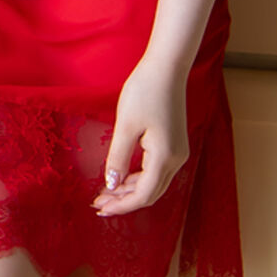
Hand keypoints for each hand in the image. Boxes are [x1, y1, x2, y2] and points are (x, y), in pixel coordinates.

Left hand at [92, 56, 189, 216]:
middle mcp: (176, 160)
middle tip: (98, 203)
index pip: (142, 195)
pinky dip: (138, 178)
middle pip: (150, 194)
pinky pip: (156, 171)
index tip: (100, 208)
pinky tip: (121, 177)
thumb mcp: (125, 125)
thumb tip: (111, 185)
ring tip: (106, 192)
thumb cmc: (144, 92)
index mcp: (165, 158)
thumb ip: (118, 157)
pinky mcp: (174, 144)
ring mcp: (177, 152)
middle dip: (124, 201)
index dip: (121, 205)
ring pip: (154, 184)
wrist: (166, 69)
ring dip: (130, 190)